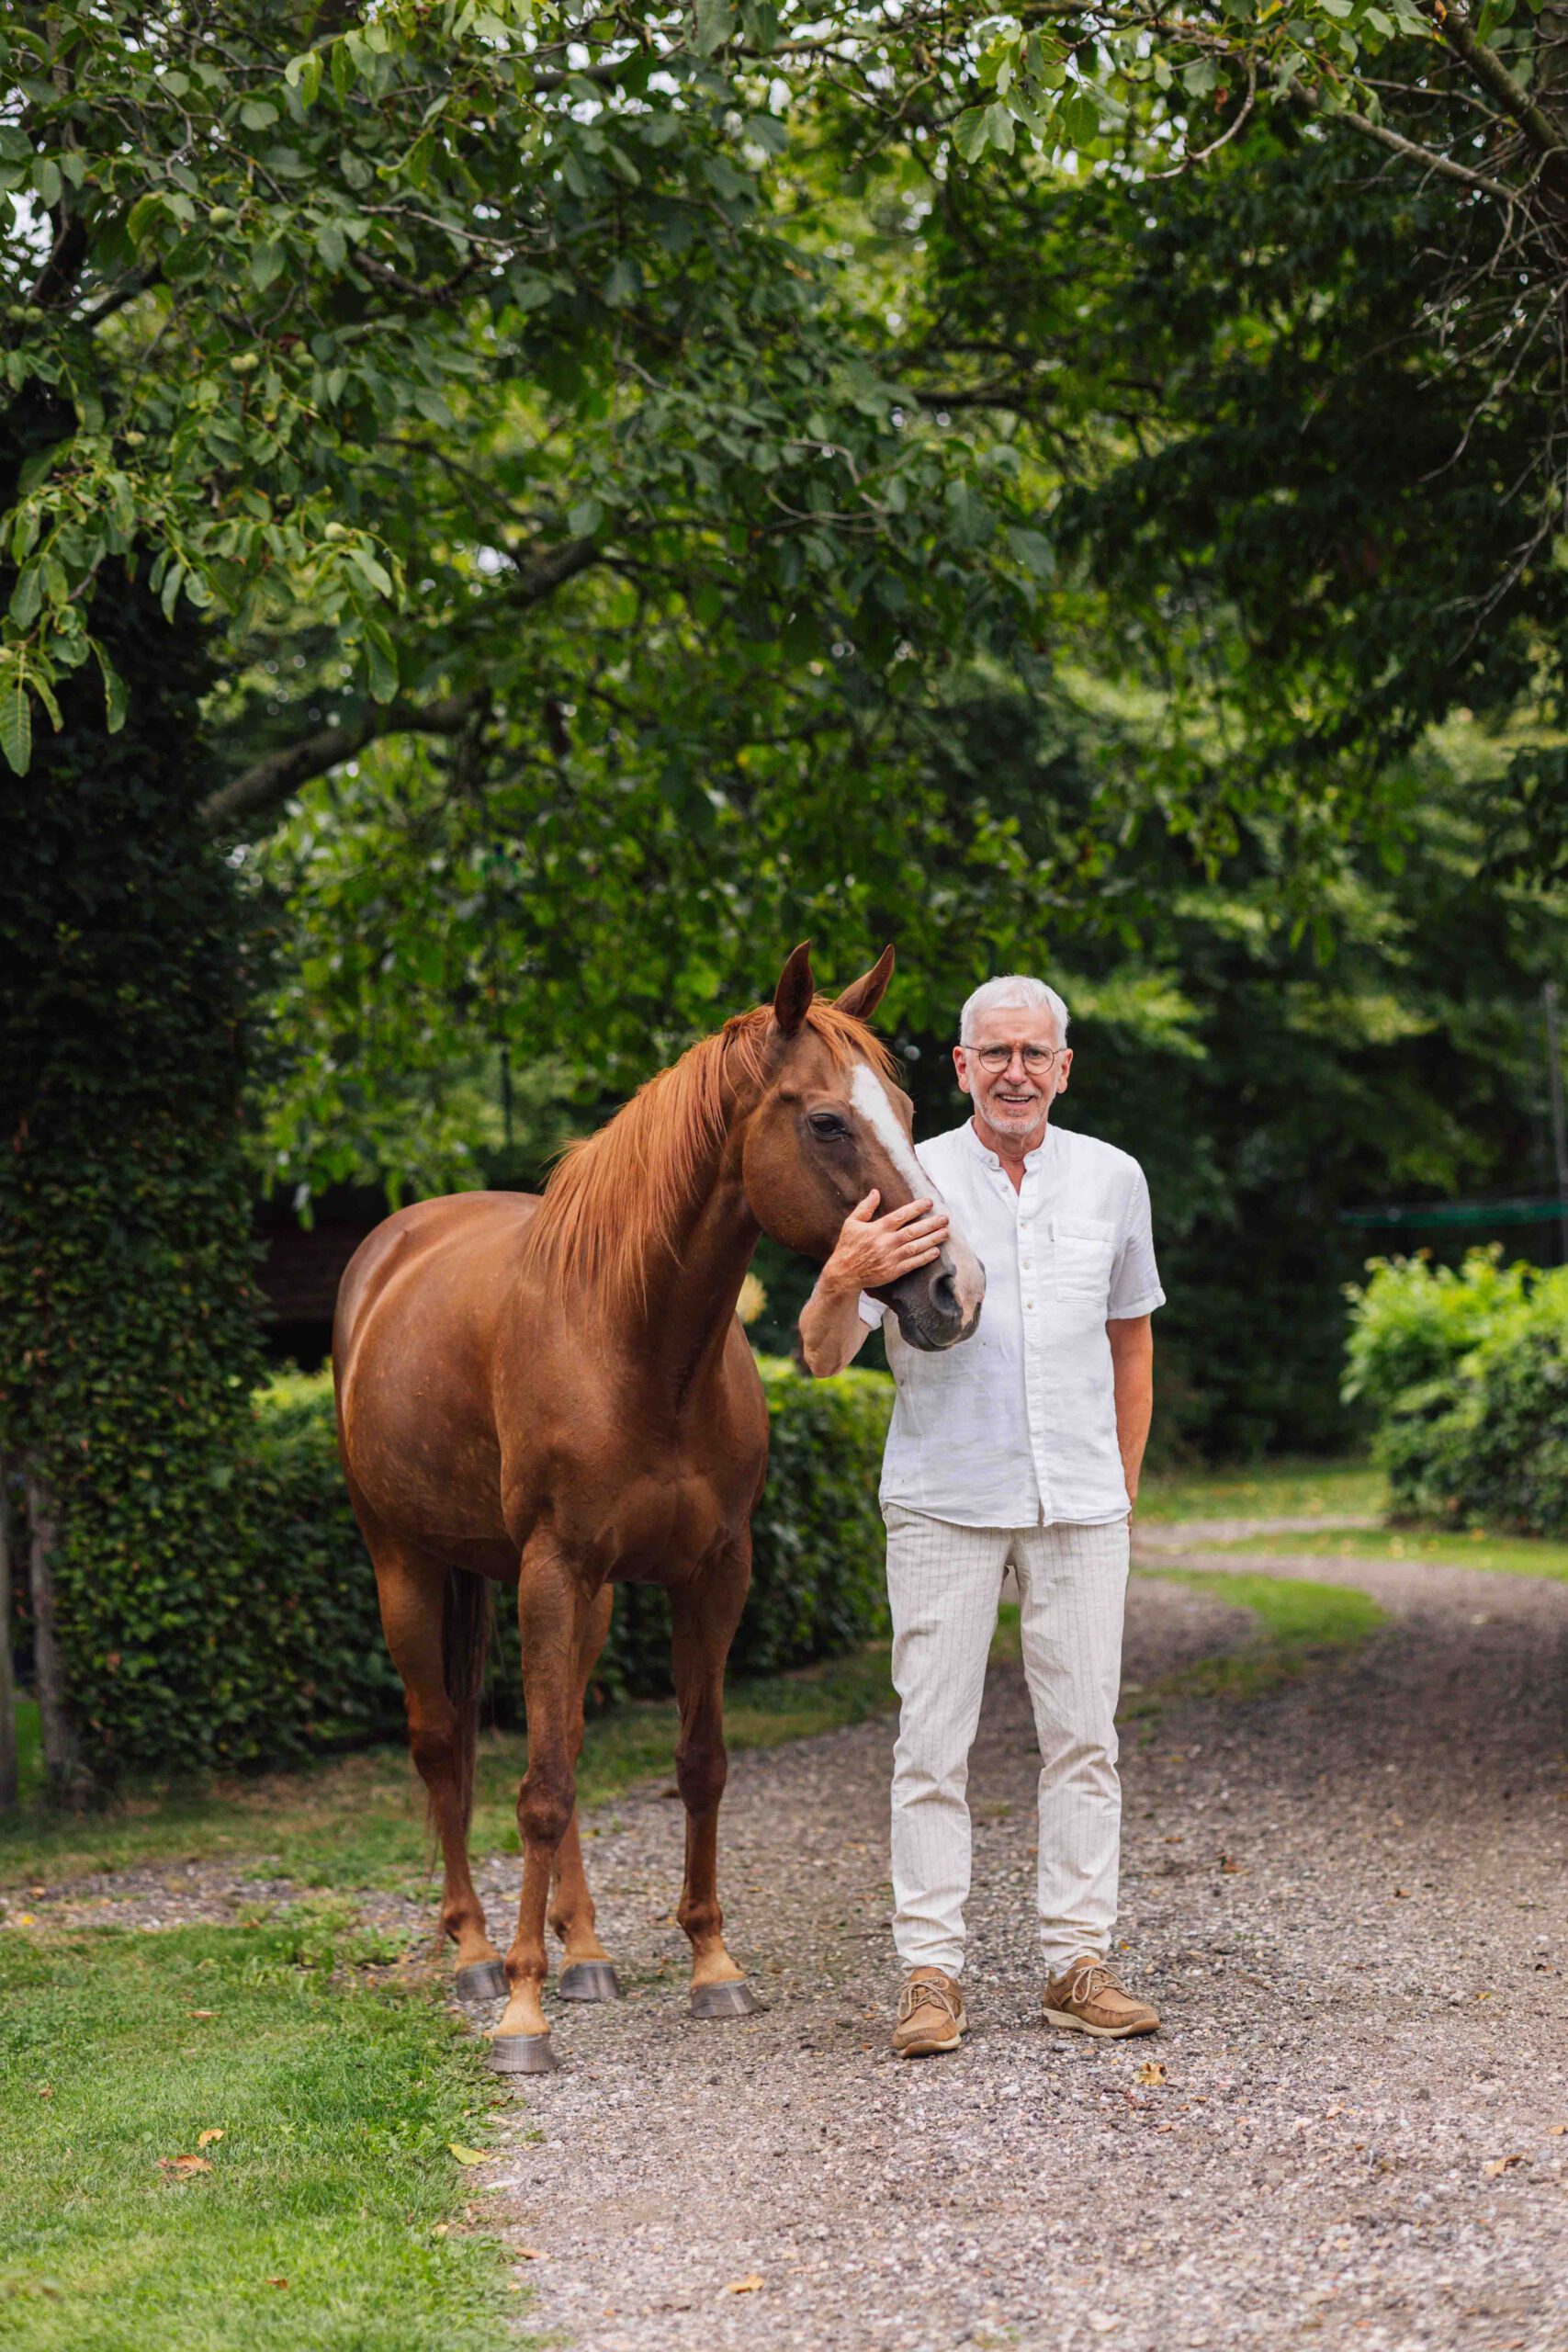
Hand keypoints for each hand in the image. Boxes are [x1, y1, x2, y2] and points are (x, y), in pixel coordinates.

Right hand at [820, 1189, 949, 1296]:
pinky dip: (925, 1258)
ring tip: (945, 1233)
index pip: (900, 1216)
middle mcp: (885, 1243)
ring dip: (932, 1240)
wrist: (844, 1274)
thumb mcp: (851, 1223)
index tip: (929, 1202)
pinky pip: (912, 1264)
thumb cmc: (848, 1246)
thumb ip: (865, 1207)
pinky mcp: (893, 1271)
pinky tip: (936, 1251)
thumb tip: (876, 1192)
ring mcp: (890, 1258)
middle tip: (945, 1218)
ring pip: (915, 1247)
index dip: (916, 1208)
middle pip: (912, 1231)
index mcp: (876, 1229)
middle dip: (930, 1224)